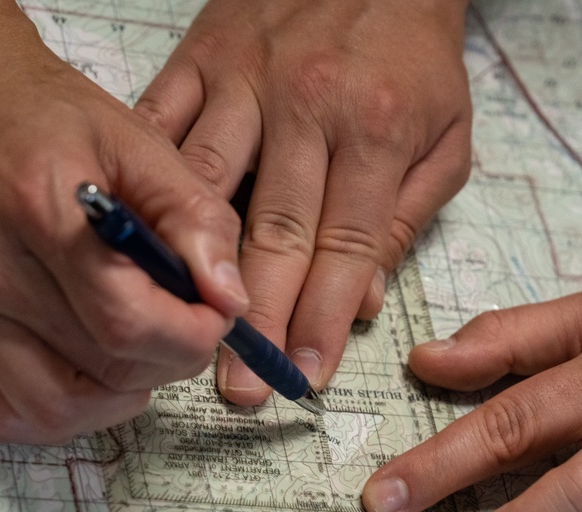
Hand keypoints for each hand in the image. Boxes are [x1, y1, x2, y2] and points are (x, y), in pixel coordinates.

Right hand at [0, 2, 247, 443]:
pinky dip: (68, 407)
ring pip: (59, 407)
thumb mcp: (142, 143)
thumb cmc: (51, 117)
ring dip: (123, 390)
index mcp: (40, 210)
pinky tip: (97, 365)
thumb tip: (229, 297)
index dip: (193, 333)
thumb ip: (195, 219)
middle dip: (171, 357)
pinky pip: (12, 412)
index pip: (128, 320)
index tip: (217, 311)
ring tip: (144, 340)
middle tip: (188, 316)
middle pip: (104, 368)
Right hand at [134, 0, 472, 403]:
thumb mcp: (447, 137)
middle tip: (240, 385)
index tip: (307, 376)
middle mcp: (306, 105)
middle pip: (273, 234)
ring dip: (192, 269)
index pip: (344, 250)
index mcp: (376, 130)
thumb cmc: (413, 55)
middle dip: (256, 320)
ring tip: (182, 332)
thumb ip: (407, 221)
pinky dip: (144, 183)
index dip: (322, 321)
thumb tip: (363, 301)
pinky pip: (161, 125)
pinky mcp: (200, 55)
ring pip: (206, 189)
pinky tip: (134, 237)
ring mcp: (244, 78)